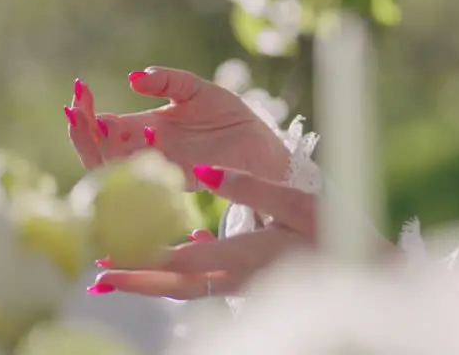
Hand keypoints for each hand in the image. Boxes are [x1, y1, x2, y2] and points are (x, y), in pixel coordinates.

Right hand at [65, 67, 289, 187]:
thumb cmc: (230, 118)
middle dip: (82, 133)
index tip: (80, 90)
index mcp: (146, 129)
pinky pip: (150, 181)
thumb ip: (168, 82)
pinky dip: (139, 163)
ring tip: (96, 124)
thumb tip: (132, 79)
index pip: (103, 127)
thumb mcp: (197, 90)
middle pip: (100, 153)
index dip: (87, 113)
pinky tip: (137, 138)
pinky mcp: (182, 182)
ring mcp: (162, 169)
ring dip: (101, 149)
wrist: (264, 145)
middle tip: (75, 110)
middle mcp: (147, 153)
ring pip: (116, 170)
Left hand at [88, 165, 393, 298]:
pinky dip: (179, 275)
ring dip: (149, 282)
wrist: (363, 272)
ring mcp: (240, 286)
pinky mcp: (247, 283)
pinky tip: (170, 260)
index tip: (109, 258)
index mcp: (245, 258)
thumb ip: (249, 187)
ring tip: (114, 277)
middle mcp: (236, 279)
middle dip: (135, 281)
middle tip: (96, 280)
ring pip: (185, 288)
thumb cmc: (333, 232)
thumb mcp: (296, 203)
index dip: (144, 258)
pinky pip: (203, 283)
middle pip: (175, 285)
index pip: (184, 261)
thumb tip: (203, 169)